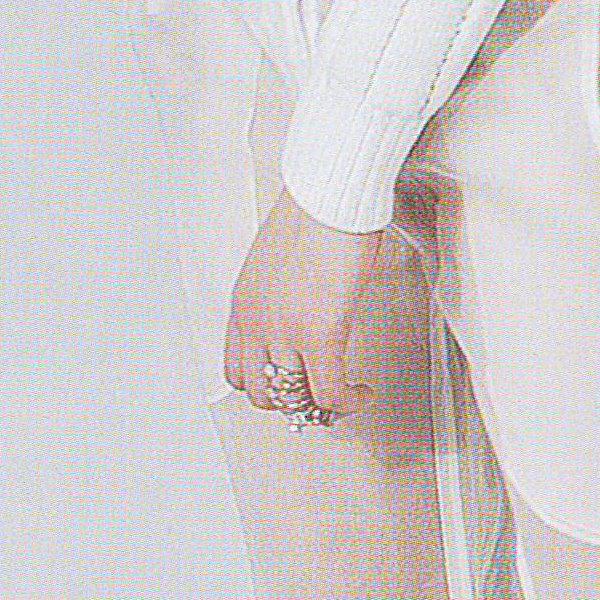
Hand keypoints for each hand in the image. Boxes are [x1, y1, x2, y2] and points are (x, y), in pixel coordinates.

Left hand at [222, 186, 389, 420]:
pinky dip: (346, 402)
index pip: (236, 370)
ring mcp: (283, 332)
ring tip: (343, 395)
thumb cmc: (314, 211)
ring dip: (318, 405)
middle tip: (320, 394)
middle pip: (260, 392)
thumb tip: (304, 304)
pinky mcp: (319, 333)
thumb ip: (280, 290)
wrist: (329, 193)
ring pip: (291, 400)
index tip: (292, 382)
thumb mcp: (279, 258)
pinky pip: (327, 392)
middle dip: (291, 401)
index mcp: (242, 306)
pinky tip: (362, 392)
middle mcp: (254, 323)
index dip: (266, 384)